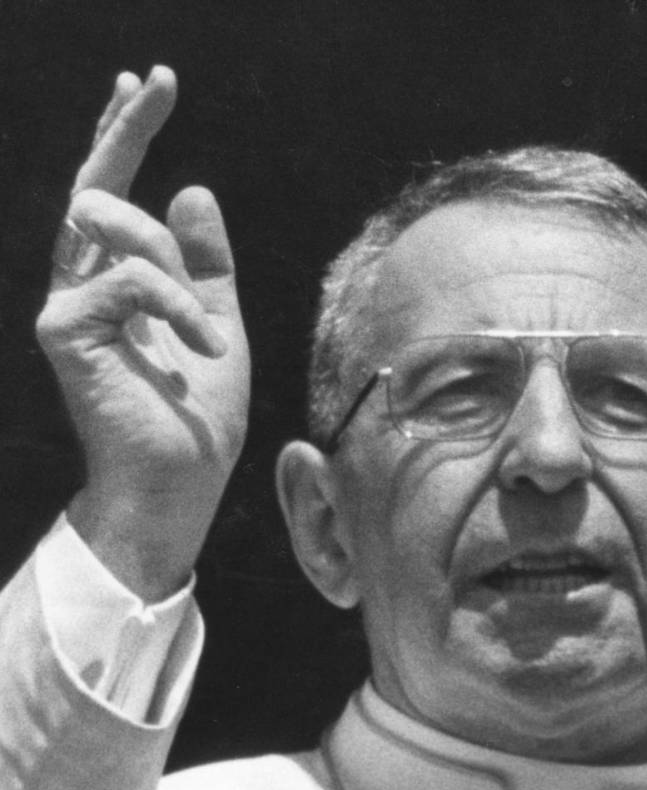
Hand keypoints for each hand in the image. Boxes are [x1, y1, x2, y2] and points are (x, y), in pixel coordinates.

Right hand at [35, 67, 250, 598]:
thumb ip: (206, 266)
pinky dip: (178, 307)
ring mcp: (65, 306)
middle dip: (126, 128)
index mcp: (116, 285)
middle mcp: (81, 288)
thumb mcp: (217, 327)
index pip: (114, 195)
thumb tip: (191, 189)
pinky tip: (201, 349)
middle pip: (95, 185)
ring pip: (119, 229)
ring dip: (180, 276)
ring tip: (210, 338)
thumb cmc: (196, 421)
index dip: (124, 136)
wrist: (180, 486)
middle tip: (154, 80)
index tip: (144, 83)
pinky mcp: (64, 328)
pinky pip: (131, 279)